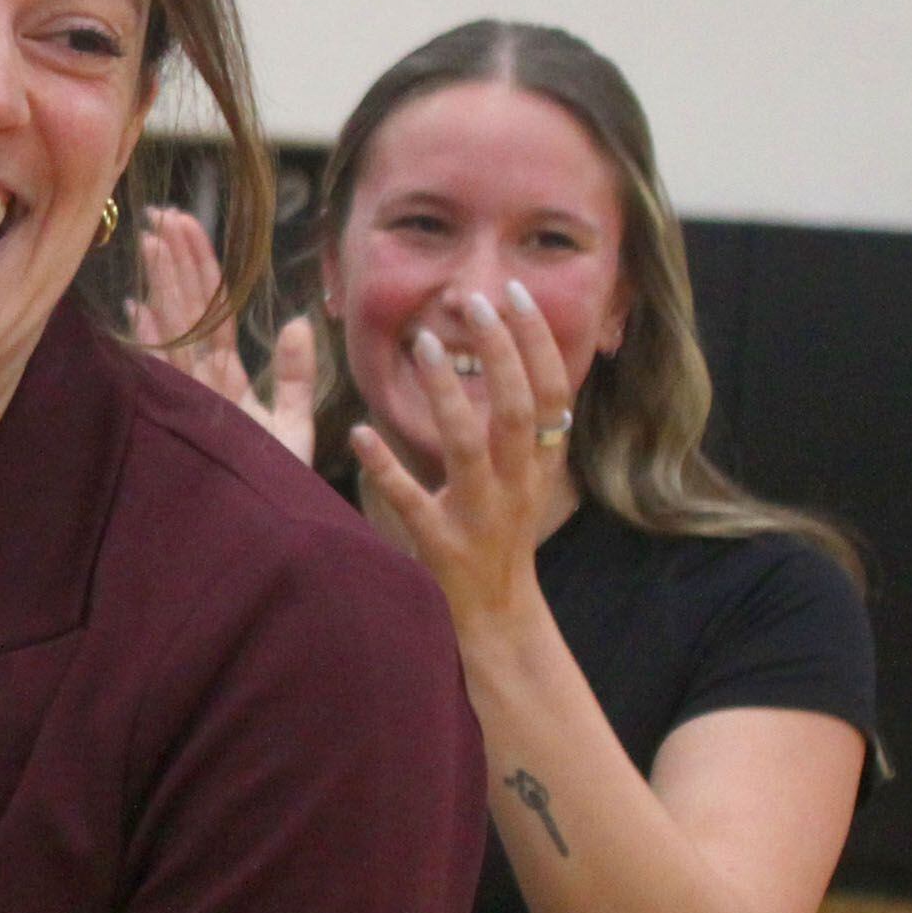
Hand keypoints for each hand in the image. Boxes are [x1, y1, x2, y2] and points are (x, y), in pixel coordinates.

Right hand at [128, 206, 316, 464]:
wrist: (271, 534)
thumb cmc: (278, 488)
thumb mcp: (294, 425)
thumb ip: (296, 375)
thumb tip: (298, 323)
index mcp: (229, 381)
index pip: (214, 313)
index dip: (200, 268)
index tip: (185, 225)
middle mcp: (203, 385)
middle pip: (189, 312)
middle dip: (175, 262)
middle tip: (161, 215)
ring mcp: (190, 400)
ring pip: (176, 330)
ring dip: (165, 283)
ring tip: (151, 240)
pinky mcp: (187, 418)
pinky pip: (168, 369)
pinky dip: (152, 338)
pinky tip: (136, 306)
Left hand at [351, 280, 573, 628]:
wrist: (498, 619)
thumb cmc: (503, 535)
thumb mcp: (526, 477)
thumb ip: (522, 426)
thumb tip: (517, 355)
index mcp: (539, 463)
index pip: (552, 391)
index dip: (538, 341)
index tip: (516, 293)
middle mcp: (516, 484)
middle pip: (516, 408)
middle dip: (500, 351)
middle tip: (473, 302)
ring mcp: (478, 515)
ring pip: (468, 445)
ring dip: (446, 393)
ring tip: (423, 345)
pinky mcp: (440, 546)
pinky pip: (411, 502)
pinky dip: (386, 467)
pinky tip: (358, 433)